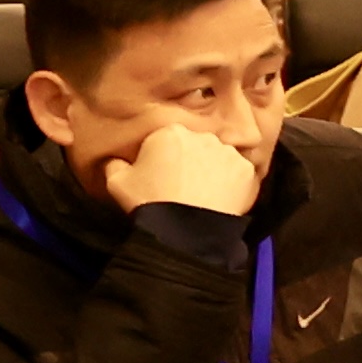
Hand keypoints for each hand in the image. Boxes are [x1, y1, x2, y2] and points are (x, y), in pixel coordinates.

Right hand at [112, 121, 260, 216]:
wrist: (185, 231)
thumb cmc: (148, 202)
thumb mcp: (117, 182)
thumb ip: (114, 164)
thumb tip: (115, 160)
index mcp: (170, 132)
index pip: (166, 138)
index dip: (161, 157)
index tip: (159, 174)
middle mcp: (203, 135)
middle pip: (195, 145)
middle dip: (189, 160)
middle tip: (181, 185)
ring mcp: (228, 152)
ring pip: (218, 157)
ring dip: (211, 170)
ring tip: (201, 194)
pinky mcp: (247, 170)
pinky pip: (238, 174)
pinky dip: (231, 184)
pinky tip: (219, 199)